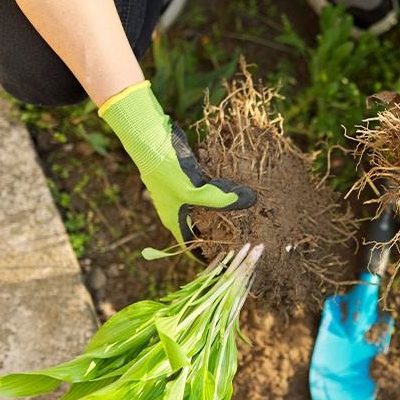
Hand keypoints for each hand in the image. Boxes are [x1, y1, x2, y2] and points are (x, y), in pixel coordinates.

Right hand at [100, 81, 255, 245]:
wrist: (149, 137)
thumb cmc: (165, 169)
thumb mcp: (193, 190)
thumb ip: (220, 199)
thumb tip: (250, 201)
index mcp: (174, 219)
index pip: (190, 246)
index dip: (206, 256)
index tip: (226, 262)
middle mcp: (177, 209)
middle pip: (200, 227)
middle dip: (220, 232)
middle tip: (245, 237)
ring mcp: (182, 192)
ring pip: (206, 207)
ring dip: (223, 210)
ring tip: (248, 216)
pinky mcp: (188, 176)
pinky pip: (208, 189)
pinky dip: (221, 191)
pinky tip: (238, 189)